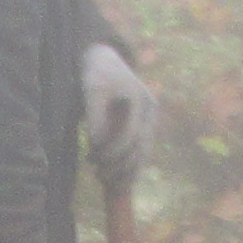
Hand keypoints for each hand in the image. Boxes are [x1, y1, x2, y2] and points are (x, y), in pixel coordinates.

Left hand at [79, 41, 159, 181]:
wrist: (106, 61)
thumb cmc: (97, 74)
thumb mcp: (92, 90)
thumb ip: (95, 115)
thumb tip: (97, 143)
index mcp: (141, 100)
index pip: (131, 135)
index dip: (113, 151)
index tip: (94, 158)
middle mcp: (150, 111)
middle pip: (141, 148)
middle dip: (121, 166)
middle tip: (99, 176)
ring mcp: (150, 119)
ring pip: (142, 153)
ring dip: (126, 171)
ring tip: (105, 181)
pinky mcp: (144, 125)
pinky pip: (139, 150)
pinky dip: (128, 166)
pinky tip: (114, 179)